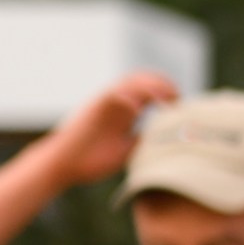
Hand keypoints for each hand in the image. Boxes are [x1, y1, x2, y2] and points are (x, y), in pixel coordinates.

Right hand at [44, 72, 177, 185]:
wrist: (64, 164)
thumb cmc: (94, 159)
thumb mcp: (129, 149)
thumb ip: (146, 140)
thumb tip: (169, 138)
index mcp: (125, 110)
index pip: (149, 90)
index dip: (166, 91)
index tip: (180, 103)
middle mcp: (115, 102)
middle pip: (141, 80)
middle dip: (162, 84)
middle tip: (176, 98)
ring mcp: (103, 104)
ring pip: (129, 83)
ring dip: (150, 87)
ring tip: (165, 99)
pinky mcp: (93, 109)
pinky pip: (112, 95)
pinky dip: (128, 97)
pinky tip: (142, 108)